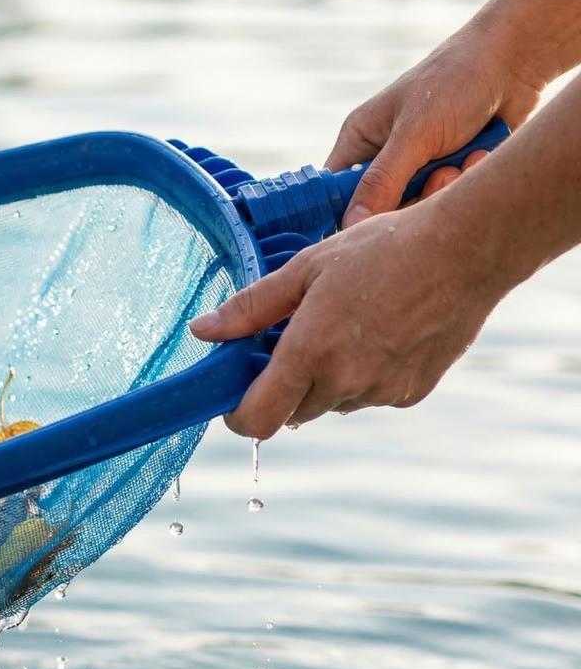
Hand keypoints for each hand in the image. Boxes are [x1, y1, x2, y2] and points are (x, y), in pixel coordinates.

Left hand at [188, 196, 506, 439]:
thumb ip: (250, 307)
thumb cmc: (382, 249)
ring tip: (343, 327)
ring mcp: (381, 392)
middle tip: (291, 342)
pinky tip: (377, 334)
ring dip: (324, 381)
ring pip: (331, 404)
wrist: (466, 250)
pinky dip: (361, 377)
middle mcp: (345, 382)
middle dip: (282, 388)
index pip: (258, 419)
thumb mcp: (305, 268)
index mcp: (311, 352)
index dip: (237, 416)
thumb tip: (201, 331)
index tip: (233, 398)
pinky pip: (369, 397)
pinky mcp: (411, 394)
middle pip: (292, 412)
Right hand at [329, 23, 541, 226]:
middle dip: (413, 199)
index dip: (347, 215)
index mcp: (359, 142)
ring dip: (444, 189)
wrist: (515, 61)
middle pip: (379, 210)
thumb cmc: (455, 82)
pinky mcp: (445, 174)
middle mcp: (382, 158)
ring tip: (463, 160)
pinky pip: (445, 200)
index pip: (334, 193)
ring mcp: (415, 168)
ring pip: (416, 209)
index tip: (370, 228)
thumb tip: (350, 226)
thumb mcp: (414, 133)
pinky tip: (478, 156)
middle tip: (439, 175)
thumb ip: (382, 181)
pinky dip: (465, 182)